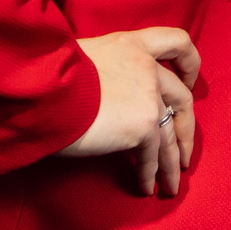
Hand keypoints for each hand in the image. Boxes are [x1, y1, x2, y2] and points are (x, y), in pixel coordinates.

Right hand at [58, 28, 199, 197]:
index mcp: (132, 44)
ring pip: (170, 135)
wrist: (41, 89)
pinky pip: (152, 156)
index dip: (189, 64)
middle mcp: (147, 67)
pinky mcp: (144, 125)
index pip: (177, 43)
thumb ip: (103, 69)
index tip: (189, 83)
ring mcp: (149, 97)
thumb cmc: (46, 74)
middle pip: (181, 99)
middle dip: (185, 130)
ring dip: (171, 163)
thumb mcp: (80, 58)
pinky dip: (149, 174)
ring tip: (170, 184)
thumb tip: (100, 92)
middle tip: (182, 152)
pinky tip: (145, 187)